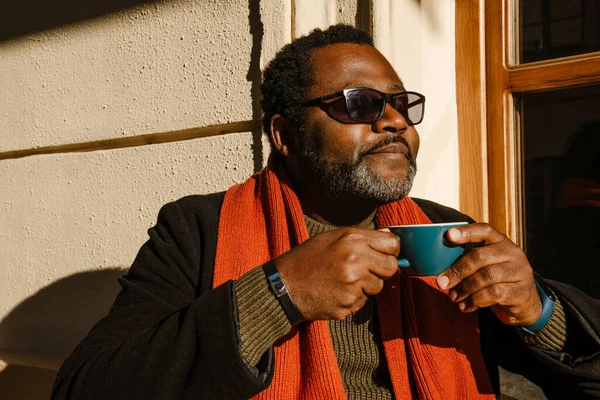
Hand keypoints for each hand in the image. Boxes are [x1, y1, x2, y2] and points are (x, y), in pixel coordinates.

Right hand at [274, 228, 399, 320]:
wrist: (284, 287)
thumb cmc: (306, 259)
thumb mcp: (331, 238)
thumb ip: (361, 237)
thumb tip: (389, 236)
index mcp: (351, 240)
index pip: (392, 244)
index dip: (390, 250)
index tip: (383, 254)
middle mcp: (355, 260)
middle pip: (391, 267)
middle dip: (382, 269)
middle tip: (366, 270)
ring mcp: (353, 284)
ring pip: (378, 286)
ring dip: (367, 285)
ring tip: (344, 280)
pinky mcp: (349, 303)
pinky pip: (363, 301)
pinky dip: (354, 298)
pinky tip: (336, 292)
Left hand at [436, 223, 541, 326]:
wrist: (525, 303)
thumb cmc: (497, 280)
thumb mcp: (486, 266)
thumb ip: (469, 262)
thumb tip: (442, 271)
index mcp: (500, 241)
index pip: (485, 230)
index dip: (466, 232)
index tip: (449, 236)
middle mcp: (512, 253)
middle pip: (480, 256)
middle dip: (458, 270)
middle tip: (442, 283)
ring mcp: (519, 271)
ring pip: (486, 276)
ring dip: (465, 288)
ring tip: (453, 297)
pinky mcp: (521, 291)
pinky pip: (494, 294)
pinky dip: (475, 301)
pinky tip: (465, 306)